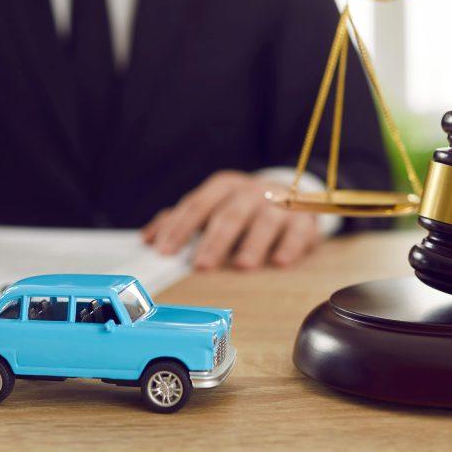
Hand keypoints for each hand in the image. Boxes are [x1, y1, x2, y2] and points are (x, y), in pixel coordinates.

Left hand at [142, 171, 321, 270]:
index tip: (165, 251)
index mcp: (223, 187)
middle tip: (201, 264)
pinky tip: (280, 262)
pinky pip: (297, 231)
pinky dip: (289, 246)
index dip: (180, 228)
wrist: (293, 195)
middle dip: (213, 241)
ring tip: (242, 265)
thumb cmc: (242, 207)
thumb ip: (181, 220)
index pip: (197, 205)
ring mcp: (278, 203)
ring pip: (264, 222)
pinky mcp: (303, 218)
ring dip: (252, 244)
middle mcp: (250, 191)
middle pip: (229, 214)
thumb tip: (148, 239)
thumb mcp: (213, 206)